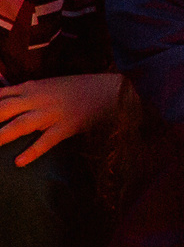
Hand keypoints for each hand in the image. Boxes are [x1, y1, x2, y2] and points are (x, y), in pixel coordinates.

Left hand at [0, 73, 124, 165]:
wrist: (110, 90)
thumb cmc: (77, 88)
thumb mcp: (47, 85)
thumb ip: (24, 93)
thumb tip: (3, 100)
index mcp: (30, 87)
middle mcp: (37, 99)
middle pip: (2, 110)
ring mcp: (51, 113)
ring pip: (20, 125)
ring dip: (1, 135)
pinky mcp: (66, 126)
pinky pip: (47, 141)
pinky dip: (33, 151)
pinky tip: (19, 162)